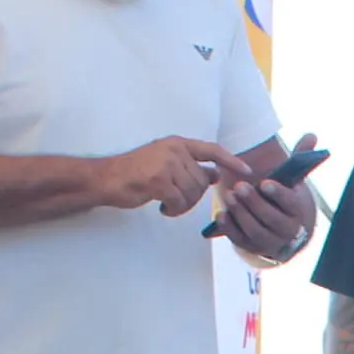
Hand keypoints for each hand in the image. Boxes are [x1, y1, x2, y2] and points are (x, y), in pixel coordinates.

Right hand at [92, 134, 238, 217]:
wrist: (106, 179)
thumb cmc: (136, 173)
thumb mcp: (166, 164)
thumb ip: (190, 167)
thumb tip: (215, 174)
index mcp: (177, 143)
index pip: (212, 150)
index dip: (231, 161)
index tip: (247, 171)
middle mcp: (174, 150)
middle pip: (202, 180)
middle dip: (193, 197)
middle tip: (176, 201)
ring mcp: (166, 164)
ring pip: (192, 193)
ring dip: (182, 205)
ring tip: (167, 203)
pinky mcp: (159, 180)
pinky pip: (179, 201)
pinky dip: (173, 210)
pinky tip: (162, 208)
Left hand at [209, 160, 315, 263]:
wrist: (285, 231)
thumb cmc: (286, 200)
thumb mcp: (294, 180)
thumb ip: (300, 157)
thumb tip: (312, 135)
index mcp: (298, 211)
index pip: (290, 204)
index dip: (278, 194)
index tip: (264, 183)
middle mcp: (288, 230)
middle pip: (271, 219)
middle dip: (254, 203)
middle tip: (239, 186)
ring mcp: (270, 242)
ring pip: (256, 230)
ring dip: (241, 213)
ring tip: (229, 196)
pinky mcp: (253, 248)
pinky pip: (241, 241)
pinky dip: (230, 228)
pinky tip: (221, 214)